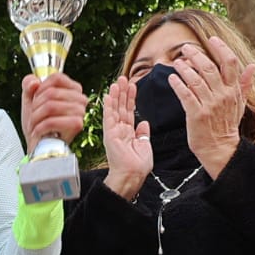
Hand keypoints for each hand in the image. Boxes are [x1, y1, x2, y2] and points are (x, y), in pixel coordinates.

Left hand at [20, 72, 86, 155]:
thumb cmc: (37, 122)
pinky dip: (39, 128)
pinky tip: (37, 132)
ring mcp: (80, 112)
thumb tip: (34, 82)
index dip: (40, 88)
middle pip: (51, 92)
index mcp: (73, 89)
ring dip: (35, 117)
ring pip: (50, 106)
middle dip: (35, 106)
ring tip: (34, 125)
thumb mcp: (29, 99)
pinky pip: (51, 121)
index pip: (56, 77)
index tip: (36, 100)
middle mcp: (80, 99)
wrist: (39, 146)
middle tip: (33, 116)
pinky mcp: (77, 125)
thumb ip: (28, 84)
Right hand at [99, 77, 152, 199]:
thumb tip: (144, 124)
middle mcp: (119, 131)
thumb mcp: (145, 146)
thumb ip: (143, 134)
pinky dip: (109, 104)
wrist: (132, 176)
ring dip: (116, 94)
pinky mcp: (110, 134)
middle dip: (123, 92)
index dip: (131, 98)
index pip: (129, 112)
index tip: (133, 86)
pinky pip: (109, 116)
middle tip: (124, 78)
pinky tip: (110, 94)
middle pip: (121, 107)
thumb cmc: (137, 167)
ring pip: (115, 109)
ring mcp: (113, 132)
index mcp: (128, 133)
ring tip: (118, 81)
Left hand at [170, 36, 253, 177]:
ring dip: (184, 68)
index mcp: (234, 90)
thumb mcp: (240, 104)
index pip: (230, 63)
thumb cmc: (227, 125)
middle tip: (185, 48)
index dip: (221, 48)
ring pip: (195, 79)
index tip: (211, 39)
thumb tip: (253, 66)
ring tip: (176, 62)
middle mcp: (222, 95)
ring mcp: (209, 104)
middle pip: (209, 68)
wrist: (220, 149)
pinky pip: (185, 94)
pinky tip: (172, 78)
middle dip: (196, 55)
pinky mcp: (196, 114)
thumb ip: (245, 85)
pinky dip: (177, 84)